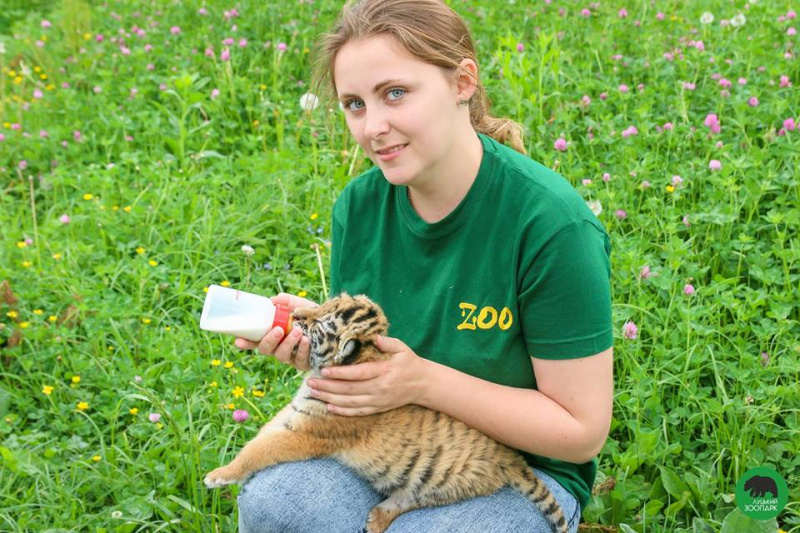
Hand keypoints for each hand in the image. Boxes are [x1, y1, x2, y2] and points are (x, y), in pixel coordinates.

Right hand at [234, 293, 317, 370]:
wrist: (332, 325)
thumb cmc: (311, 315)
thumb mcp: (300, 305)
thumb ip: (287, 301)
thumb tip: (274, 300)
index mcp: (273, 334)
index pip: (254, 340)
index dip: (245, 342)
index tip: (238, 341)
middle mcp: (278, 347)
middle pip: (265, 349)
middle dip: (269, 340)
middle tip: (278, 330)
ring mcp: (291, 357)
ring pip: (282, 355)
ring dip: (288, 343)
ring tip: (298, 331)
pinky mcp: (304, 364)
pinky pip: (300, 360)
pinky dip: (302, 349)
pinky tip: (306, 340)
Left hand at [305, 335, 428, 415]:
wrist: (423, 384)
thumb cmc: (410, 363)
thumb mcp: (402, 348)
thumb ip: (388, 343)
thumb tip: (374, 337)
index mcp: (384, 371)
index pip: (358, 374)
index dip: (340, 373)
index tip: (324, 370)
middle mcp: (379, 388)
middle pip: (349, 389)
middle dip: (327, 386)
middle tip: (310, 382)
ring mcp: (378, 401)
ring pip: (350, 402)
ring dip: (330, 398)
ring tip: (313, 393)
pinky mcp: (378, 408)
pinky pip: (358, 412)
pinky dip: (343, 411)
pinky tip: (329, 408)